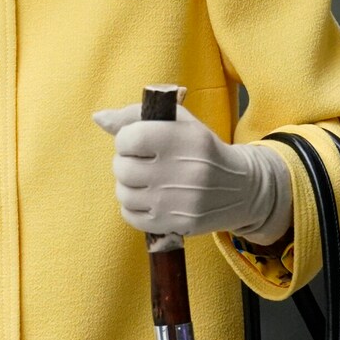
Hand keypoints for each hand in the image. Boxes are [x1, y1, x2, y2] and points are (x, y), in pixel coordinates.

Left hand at [93, 103, 291, 242]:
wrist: (241, 188)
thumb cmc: (202, 148)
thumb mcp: (178, 121)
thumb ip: (135, 115)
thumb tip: (98, 118)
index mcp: (182, 138)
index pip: (128, 138)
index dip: (125, 139)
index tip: (136, 141)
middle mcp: (181, 171)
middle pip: (122, 168)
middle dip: (125, 163)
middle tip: (141, 162)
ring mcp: (178, 201)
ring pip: (124, 194)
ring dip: (128, 186)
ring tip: (146, 180)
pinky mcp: (176, 224)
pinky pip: (131, 217)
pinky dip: (133, 207)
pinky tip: (149, 198)